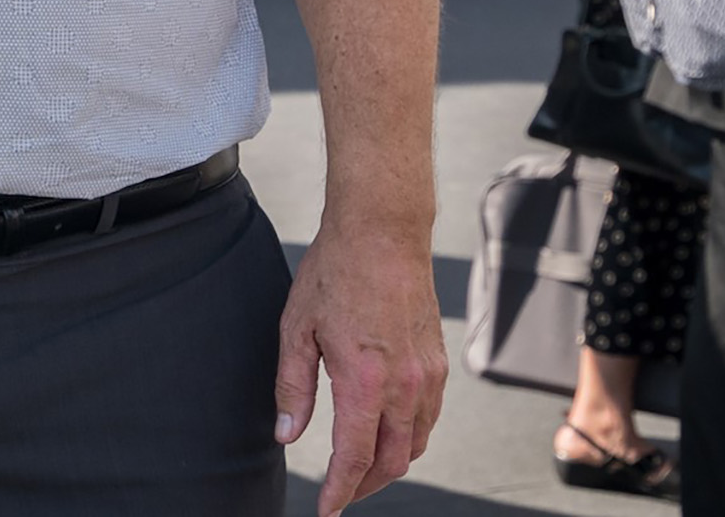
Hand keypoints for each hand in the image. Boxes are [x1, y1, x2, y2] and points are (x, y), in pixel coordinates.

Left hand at [274, 225, 446, 512]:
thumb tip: (286, 433)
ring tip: (360, 472)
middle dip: (364, 486)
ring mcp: (428, 377)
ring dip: (389, 466)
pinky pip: (428, 420)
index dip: (340, 490)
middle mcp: (405, 386)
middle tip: (340, 496)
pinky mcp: (438, 365)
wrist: (383, 235)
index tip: (326, 509)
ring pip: (416, 445)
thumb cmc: (335, 273)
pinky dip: (408, 439)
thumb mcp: (296, 329)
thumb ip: (292, 387)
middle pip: (392, 461)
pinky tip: (386, 436)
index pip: (354, 457)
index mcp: (364, 381)